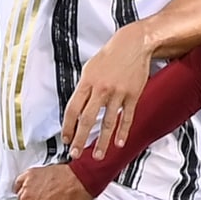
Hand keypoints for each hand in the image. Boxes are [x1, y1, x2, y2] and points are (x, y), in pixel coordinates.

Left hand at [61, 25, 152, 155]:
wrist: (134, 44)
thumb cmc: (111, 56)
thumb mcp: (90, 69)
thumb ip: (84, 89)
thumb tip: (77, 108)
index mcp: (87, 82)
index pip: (72, 109)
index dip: (68, 126)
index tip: (66, 139)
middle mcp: (100, 89)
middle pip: (87, 119)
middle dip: (80, 139)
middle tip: (76, 153)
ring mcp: (117, 93)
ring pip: (107, 123)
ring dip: (102, 142)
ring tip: (98, 155)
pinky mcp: (132, 95)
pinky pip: (126, 118)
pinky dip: (122, 132)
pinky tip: (119, 143)